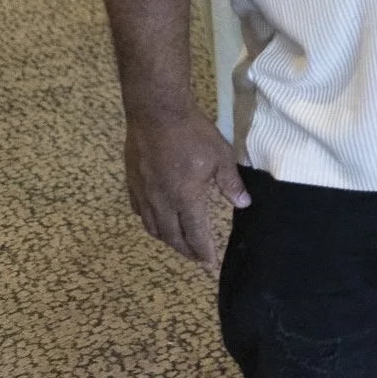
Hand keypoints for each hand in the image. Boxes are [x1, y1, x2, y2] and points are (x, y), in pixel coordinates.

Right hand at [124, 109, 249, 271]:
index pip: (196, 234)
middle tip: (198, 258)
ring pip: (154, 228)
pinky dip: (152, 223)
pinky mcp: (133, 184)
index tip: (211, 265)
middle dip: (187, 251)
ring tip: (180, 243)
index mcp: (186, 198)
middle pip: (173, 237)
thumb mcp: (220, 156)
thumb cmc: (192, 133)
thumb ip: (231, 183)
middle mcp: (162, 203)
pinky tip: (158, 220)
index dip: (204, 252)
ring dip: (168, 240)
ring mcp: (144, 194)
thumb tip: (243, 204)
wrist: (156, 113)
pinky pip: (141, 213)